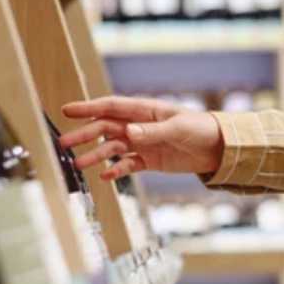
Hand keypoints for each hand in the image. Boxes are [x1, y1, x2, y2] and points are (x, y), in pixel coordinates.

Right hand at [60, 96, 223, 180]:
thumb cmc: (201, 129)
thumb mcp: (177, 129)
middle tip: (64, 143)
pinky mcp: (149, 160)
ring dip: (96, 155)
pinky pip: (127, 164)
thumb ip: (151, 132)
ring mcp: (142, 143)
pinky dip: (116, 170)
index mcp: (144, 110)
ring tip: (79, 164)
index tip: (67, 111)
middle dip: (84, 135)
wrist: (219, 149)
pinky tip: (105, 176)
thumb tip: (127, 132)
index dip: (88, 108)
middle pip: (105, 129)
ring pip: (113, 148)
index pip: (111, 107)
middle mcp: (139, 125)